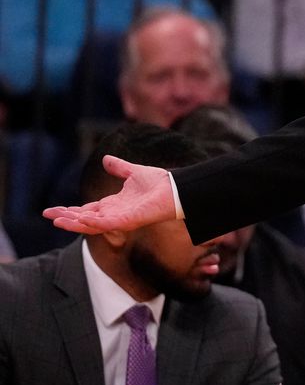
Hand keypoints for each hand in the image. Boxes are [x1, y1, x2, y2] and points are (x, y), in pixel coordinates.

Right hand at [44, 155, 176, 233]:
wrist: (176, 188)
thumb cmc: (160, 183)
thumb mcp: (134, 172)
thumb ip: (119, 168)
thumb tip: (106, 159)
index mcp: (115, 204)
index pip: (88, 209)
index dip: (71, 210)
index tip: (54, 210)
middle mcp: (115, 213)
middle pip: (85, 218)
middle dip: (66, 217)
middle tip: (48, 215)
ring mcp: (121, 219)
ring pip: (91, 225)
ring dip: (74, 222)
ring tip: (56, 220)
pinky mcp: (128, 221)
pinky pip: (106, 224)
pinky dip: (92, 223)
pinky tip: (79, 219)